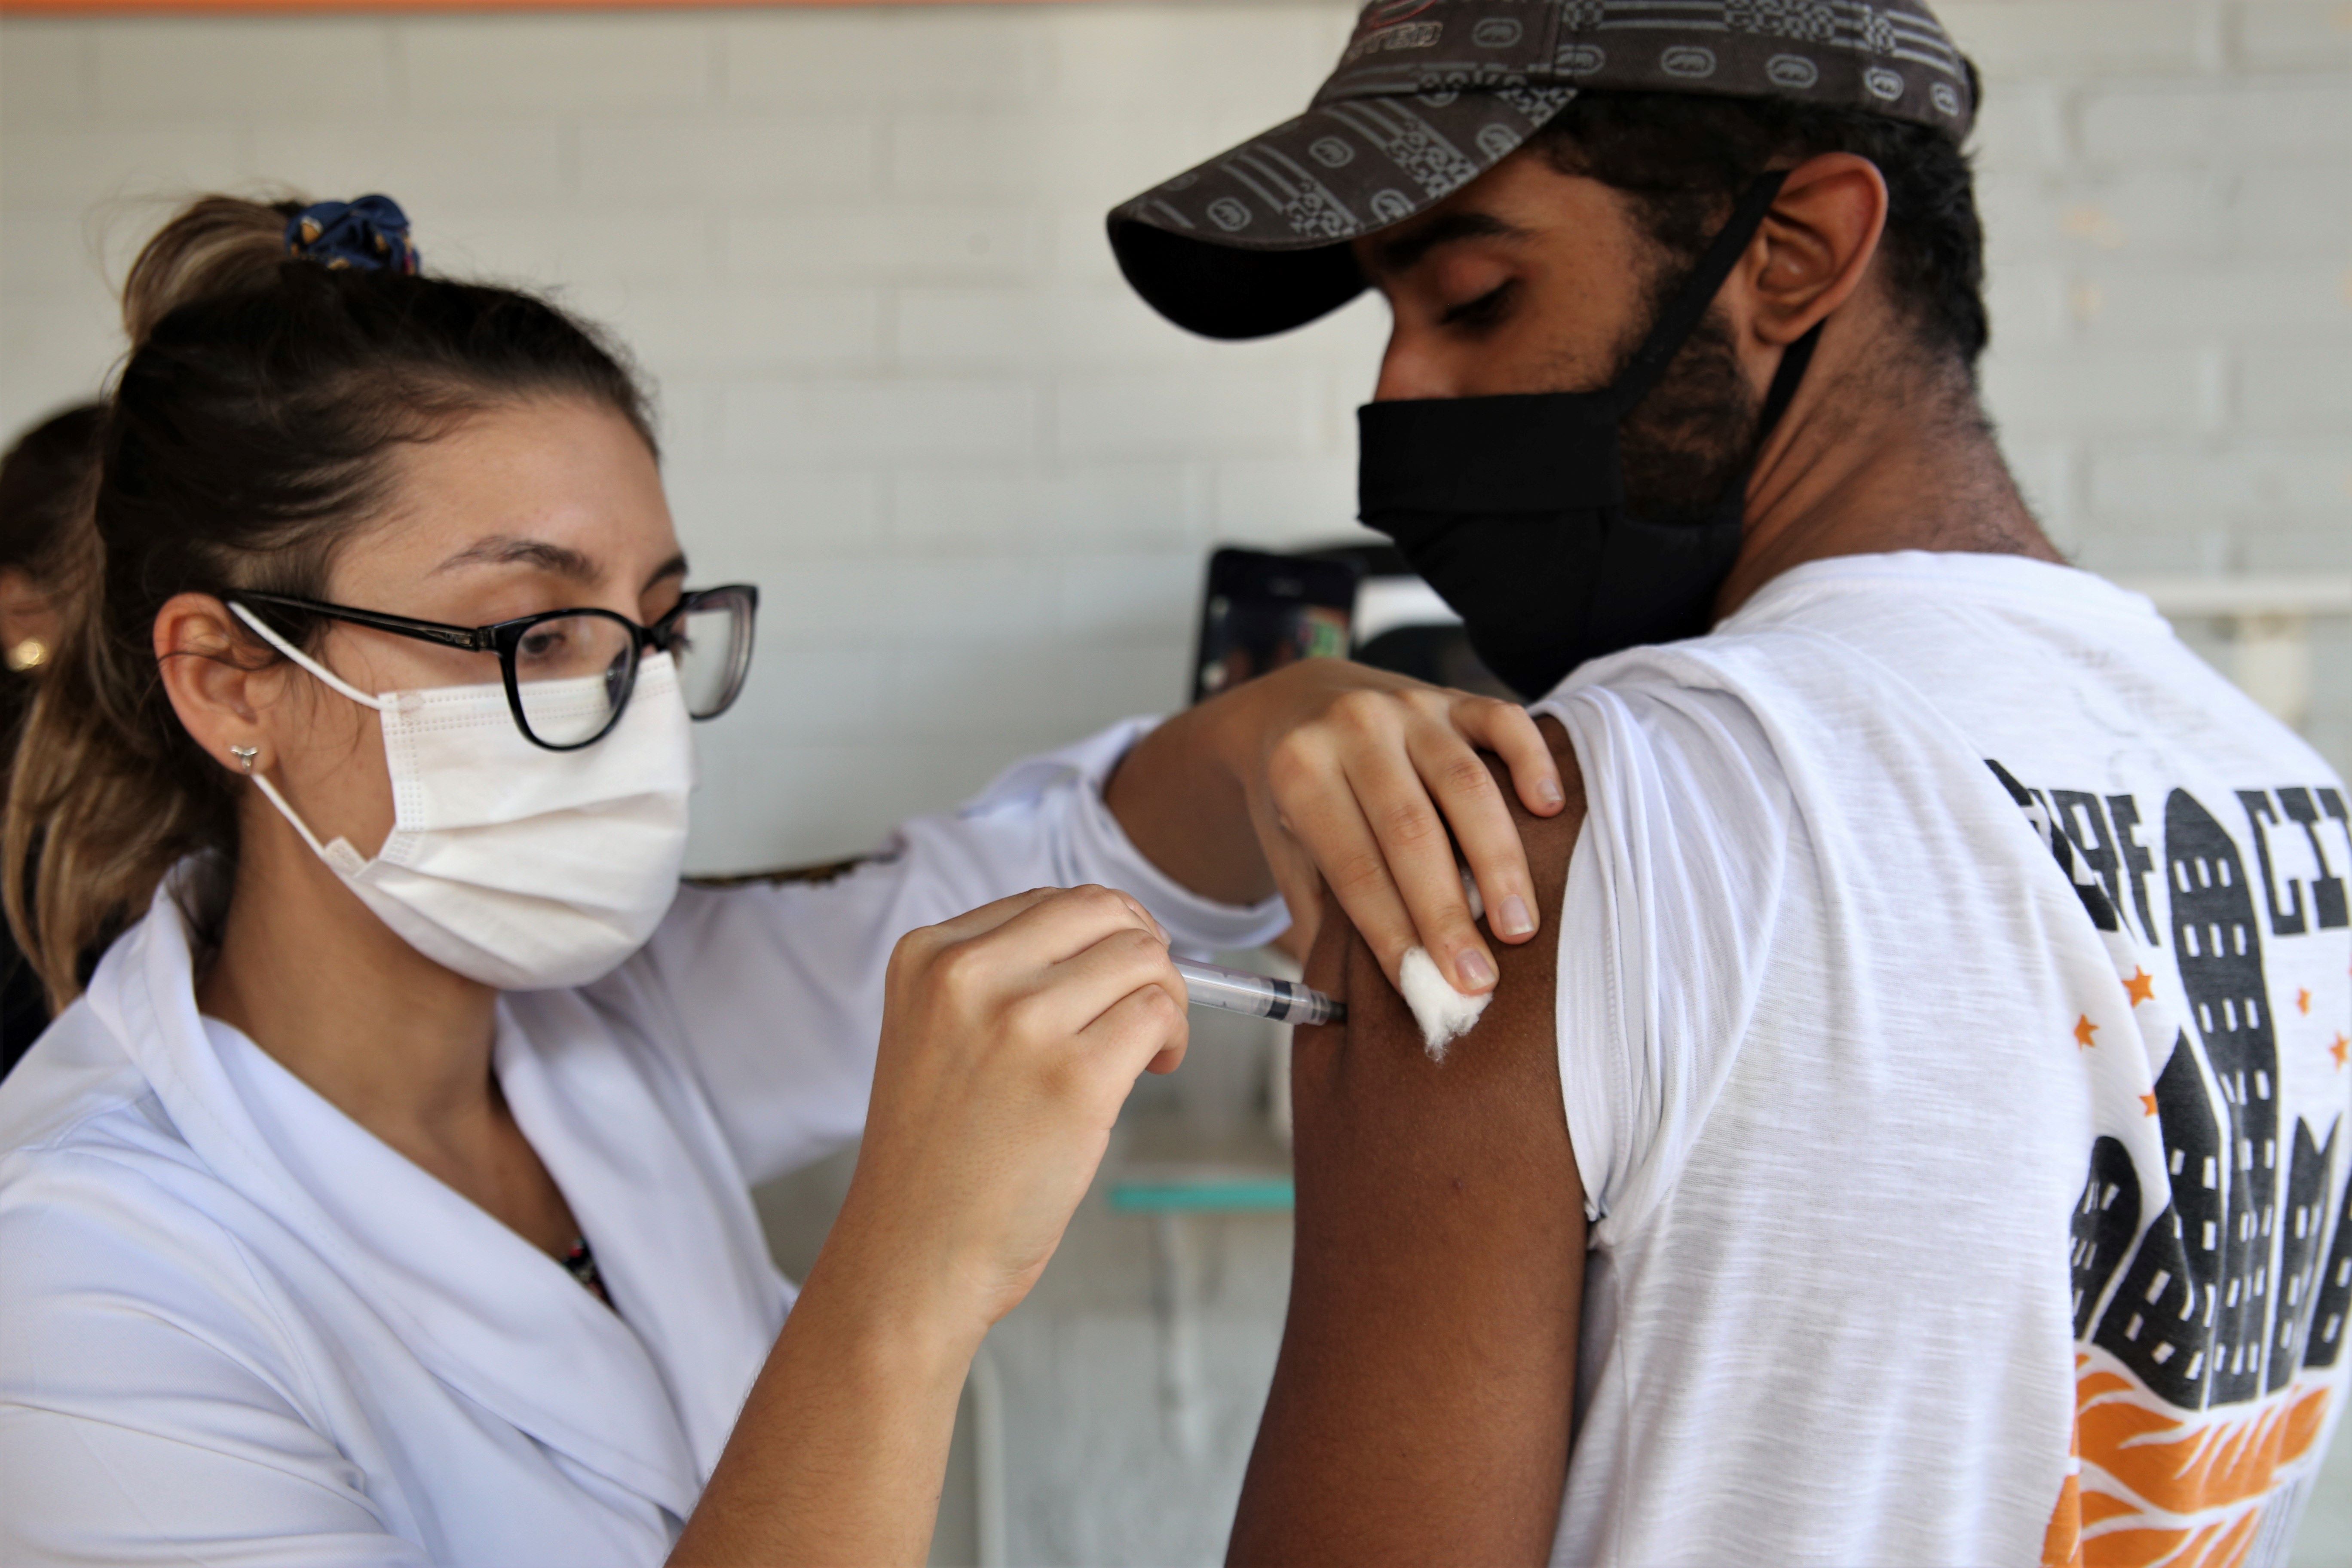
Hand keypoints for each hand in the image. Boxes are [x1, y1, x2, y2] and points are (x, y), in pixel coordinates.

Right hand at [825, 885, 1188, 1345]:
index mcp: (928, 956)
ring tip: (1147, 1046)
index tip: (1111, 976)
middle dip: (1144, 950)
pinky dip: (1173, 1036)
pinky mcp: (1074, 1079)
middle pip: (1104, 913)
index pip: (1051, 902)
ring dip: (1166, 997)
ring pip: (1142, 958)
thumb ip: (1000, 977)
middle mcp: (969, 976)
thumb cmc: (937, 1157)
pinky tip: (1152, 1069)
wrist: (913, 1255)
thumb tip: (1113, 939)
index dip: (1101, 935)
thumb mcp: (936, 1033)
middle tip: (1147, 1002)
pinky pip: (1157, 1016)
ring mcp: (1022, 1024)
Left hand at [1217, 660, 1565, 995]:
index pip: (1355, 866)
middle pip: (1411, 830)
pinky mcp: (1451, 697)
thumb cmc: (1297, 798)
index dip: (1391, 931)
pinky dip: (1531, 762)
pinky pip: (1501, 720)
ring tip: (1520, 927)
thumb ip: (1321, 913)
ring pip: (1465, 783)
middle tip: (1478, 979)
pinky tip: (1549, 808)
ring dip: (1499, 860)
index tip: (1425, 988)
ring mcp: (1407, 706)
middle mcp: (1353, 729)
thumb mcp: (1286, 850)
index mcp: (1300, 772)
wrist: (1291, 704)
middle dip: (1447, 912)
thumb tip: (1355, 1008)